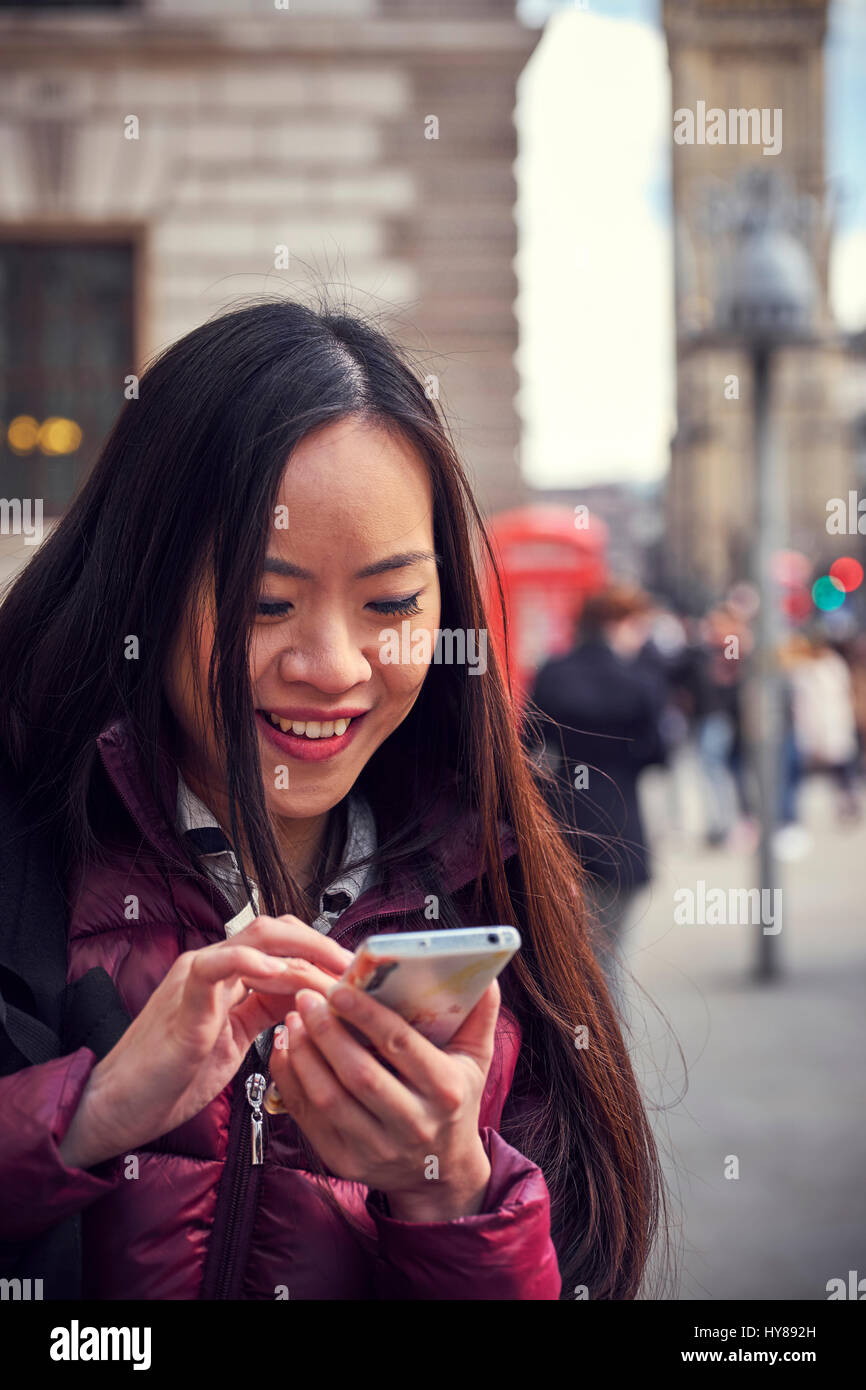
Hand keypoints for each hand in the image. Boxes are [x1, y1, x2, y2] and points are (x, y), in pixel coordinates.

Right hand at [58, 915, 353, 1168]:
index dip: (322, 952)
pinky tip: (281, 974)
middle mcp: (213, 966)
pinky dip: (252, 962)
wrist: (120, 1107)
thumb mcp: (237, 1040)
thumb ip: (268, 1014)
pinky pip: (218, 965)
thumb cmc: (173, 1077)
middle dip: (322, 944)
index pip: (282, 944)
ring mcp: (197, 978)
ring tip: (335, 971)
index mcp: (226, 976)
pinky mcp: (184, 1001)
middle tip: (356, 969)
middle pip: (277, 930)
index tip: (357, 973)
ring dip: (304, 952)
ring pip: (257, 938)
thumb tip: (314, 1003)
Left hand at [266, 980, 499, 1221]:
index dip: (366, 1015)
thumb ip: (479, 1016)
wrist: (440, 1174)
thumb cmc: (456, 1102)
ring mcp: (377, 1149)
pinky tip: (289, 1052)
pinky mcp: (346, 1163)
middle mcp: (413, 1125)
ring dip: (305, 1055)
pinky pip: (310, 1119)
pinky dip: (292, 1081)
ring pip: (329, 1098)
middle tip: (306, 998)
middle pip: (359, 1074)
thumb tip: (485, 974)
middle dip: (326, 1031)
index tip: (339, 988)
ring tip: (294, 1020)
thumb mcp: (475, 1060)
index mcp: (445, 1091)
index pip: (400, 1046)